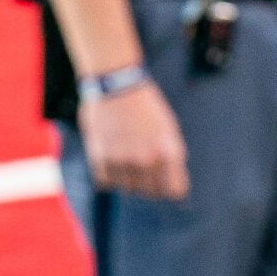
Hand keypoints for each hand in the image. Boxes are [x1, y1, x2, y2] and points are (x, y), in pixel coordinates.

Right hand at [79, 82, 188, 200]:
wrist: (115, 82)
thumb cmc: (143, 104)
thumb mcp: (168, 129)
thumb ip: (170, 158)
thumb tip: (167, 186)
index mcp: (170, 152)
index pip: (175, 192)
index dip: (168, 186)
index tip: (162, 179)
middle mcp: (148, 160)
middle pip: (150, 193)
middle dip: (147, 183)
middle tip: (139, 164)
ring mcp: (124, 160)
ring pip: (127, 189)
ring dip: (126, 178)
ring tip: (123, 157)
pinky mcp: (101, 158)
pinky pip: (105, 182)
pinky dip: (106, 174)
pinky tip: (108, 156)